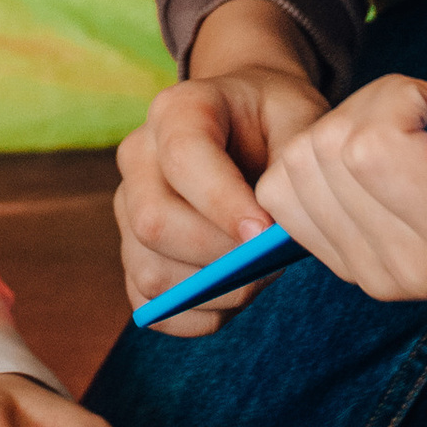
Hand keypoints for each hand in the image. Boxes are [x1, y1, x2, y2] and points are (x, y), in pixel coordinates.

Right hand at [115, 0, 329, 335]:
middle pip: (153, 223)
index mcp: (176, 111)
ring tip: (260, 275)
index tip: (266, 233)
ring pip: (149, 271)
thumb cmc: (275, 119)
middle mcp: (139, 158)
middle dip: (218, 256)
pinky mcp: (135, 251)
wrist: (249, 120)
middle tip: (271, 261)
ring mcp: (129, 208)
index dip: (222, 203)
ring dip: (212, 291)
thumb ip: (288, 164)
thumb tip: (275, 229)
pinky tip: (234, 296)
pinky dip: (195, 316)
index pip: (182, 158)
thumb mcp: (297, 117)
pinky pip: (149, 304)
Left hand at [250, 81, 426, 299]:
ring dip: (341, 133)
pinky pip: (283, 198)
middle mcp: (413, 271)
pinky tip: (375, 166)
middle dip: (370, 110)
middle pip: (325, 151)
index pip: (369, 147)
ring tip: (411, 141)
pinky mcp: (351, 270)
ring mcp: (376, 278)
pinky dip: (317, 164)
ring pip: (294, 171)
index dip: (402, 100)